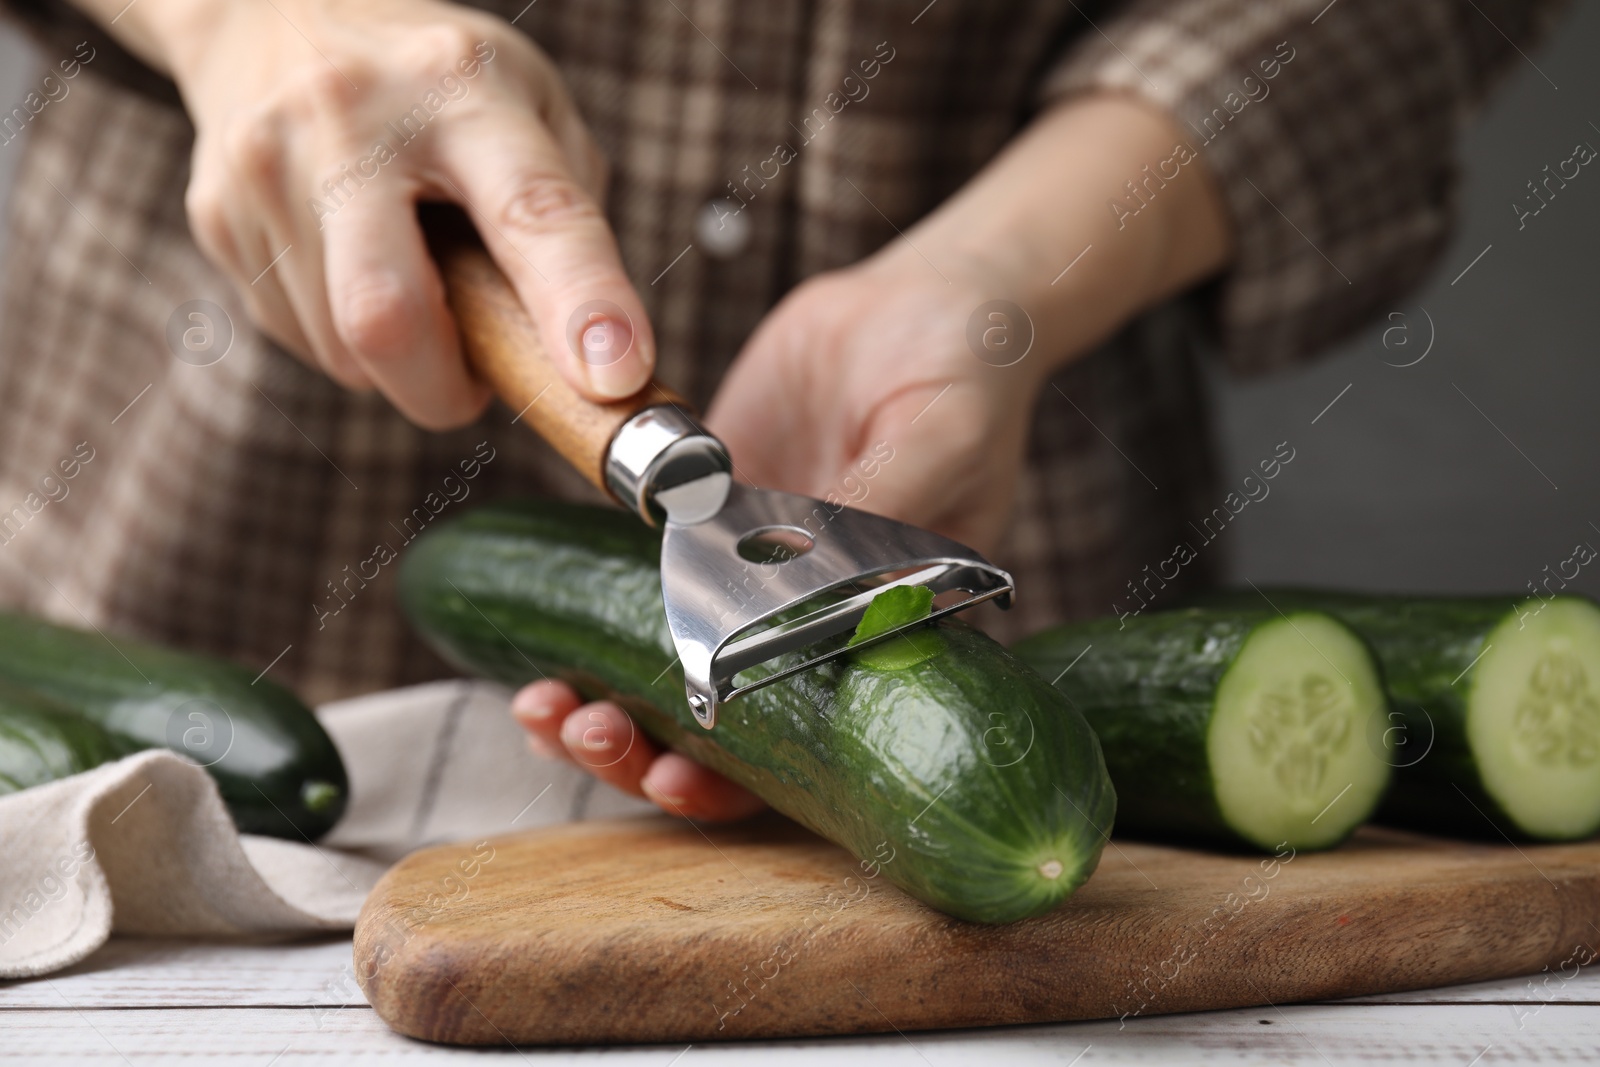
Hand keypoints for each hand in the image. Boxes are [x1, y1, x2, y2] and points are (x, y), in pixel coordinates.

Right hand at [116, 0, 653, 426]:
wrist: (268, 7)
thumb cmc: (437, 82)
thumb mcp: (530, 105)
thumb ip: (568, 217)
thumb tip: (591, 358)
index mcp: (460, 88)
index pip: (528, 210)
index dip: (578, 302)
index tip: (613, 377)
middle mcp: (350, 119)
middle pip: (386, 313)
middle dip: (441, 388)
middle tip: (476, 384)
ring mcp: (266, 166)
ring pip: (342, 350)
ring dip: (399, 363)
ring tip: (415, 283)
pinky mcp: (215, 213)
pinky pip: (300, 337)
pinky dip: (347, 339)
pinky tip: (353, 265)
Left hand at [505, 94, 1233, 820]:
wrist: (921, 301)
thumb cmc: (967, 374)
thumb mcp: (938, 439)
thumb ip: (879, 516)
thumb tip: (808, 602)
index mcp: (889, 643)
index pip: (814, 753)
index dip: (737, 785)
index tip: (672, 781)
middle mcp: (816, 630)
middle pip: (725, 736)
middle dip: (643, 755)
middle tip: (586, 732)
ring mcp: (755, 583)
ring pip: (673, 676)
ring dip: (604, 707)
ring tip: (543, 706)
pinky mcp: (710, 527)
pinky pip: (644, 590)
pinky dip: (590, 622)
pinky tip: (541, 640)